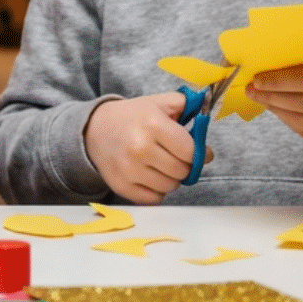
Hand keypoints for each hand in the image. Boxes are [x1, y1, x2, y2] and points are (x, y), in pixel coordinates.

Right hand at [84, 92, 203, 203]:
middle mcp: (140, 148)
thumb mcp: (161, 102)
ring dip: (172, 178)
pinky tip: (151, 176)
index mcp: (153, 124)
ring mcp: (129, 170)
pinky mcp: (121, 186)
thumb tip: (207, 137)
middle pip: (182, 171)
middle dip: (185, 165)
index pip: (190, 151)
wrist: (95, 129)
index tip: (195, 150)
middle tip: (176, 157)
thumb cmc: (134, 117)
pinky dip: (157, 191)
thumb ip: (190, 108)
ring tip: (162, 165)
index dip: (197, 152)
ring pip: (170, 187)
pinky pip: (154, 199)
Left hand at [246, 50, 302, 148]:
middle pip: (300, 103)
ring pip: (301, 122)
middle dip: (271, 96)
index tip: (258, 79)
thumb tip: (275, 58)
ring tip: (263, 100)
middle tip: (252, 89)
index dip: (278, 81)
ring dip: (277, 110)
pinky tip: (280, 111)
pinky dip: (290, 122)